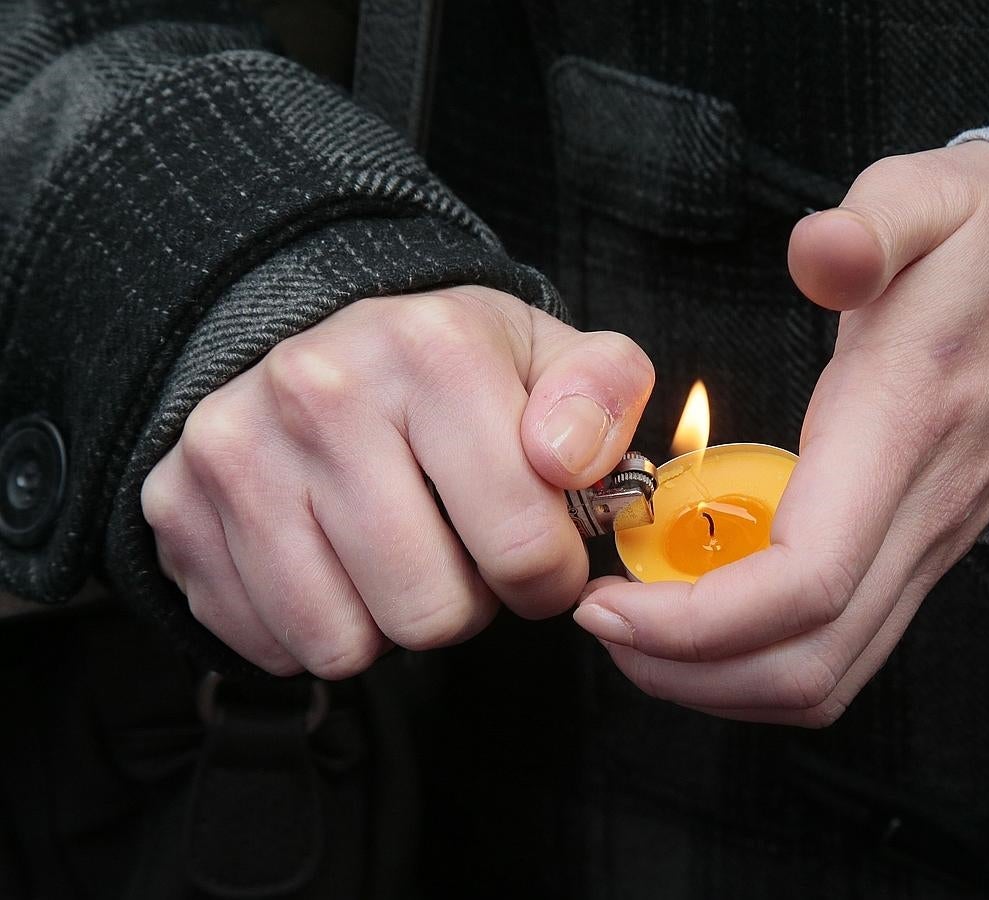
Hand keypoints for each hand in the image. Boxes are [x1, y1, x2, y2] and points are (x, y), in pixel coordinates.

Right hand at [143, 286, 652, 677]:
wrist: (324, 341)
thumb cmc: (455, 369)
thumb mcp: (554, 357)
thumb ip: (604, 395)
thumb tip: (568, 458)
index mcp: (431, 350)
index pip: (523, 546)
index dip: (550, 577)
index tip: (542, 555)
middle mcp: (319, 392)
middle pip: (431, 612)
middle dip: (468, 605)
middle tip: (462, 555)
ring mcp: (236, 451)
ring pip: (344, 642)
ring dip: (389, 622)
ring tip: (401, 555)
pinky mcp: (175, 505)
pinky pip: (271, 644)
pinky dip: (317, 627)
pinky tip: (336, 563)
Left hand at [572, 140, 988, 725]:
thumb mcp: (937, 195)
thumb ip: (874, 221)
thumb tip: (817, 253)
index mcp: (900, 431)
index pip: (804, 580)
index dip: (695, 619)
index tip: (605, 598)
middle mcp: (918, 516)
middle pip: (808, 663)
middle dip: (687, 673)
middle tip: (601, 622)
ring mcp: (926, 548)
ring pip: (827, 676)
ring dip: (721, 683)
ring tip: (637, 632)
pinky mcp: (921, 555)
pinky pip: (842, 651)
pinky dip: (760, 662)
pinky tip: (701, 615)